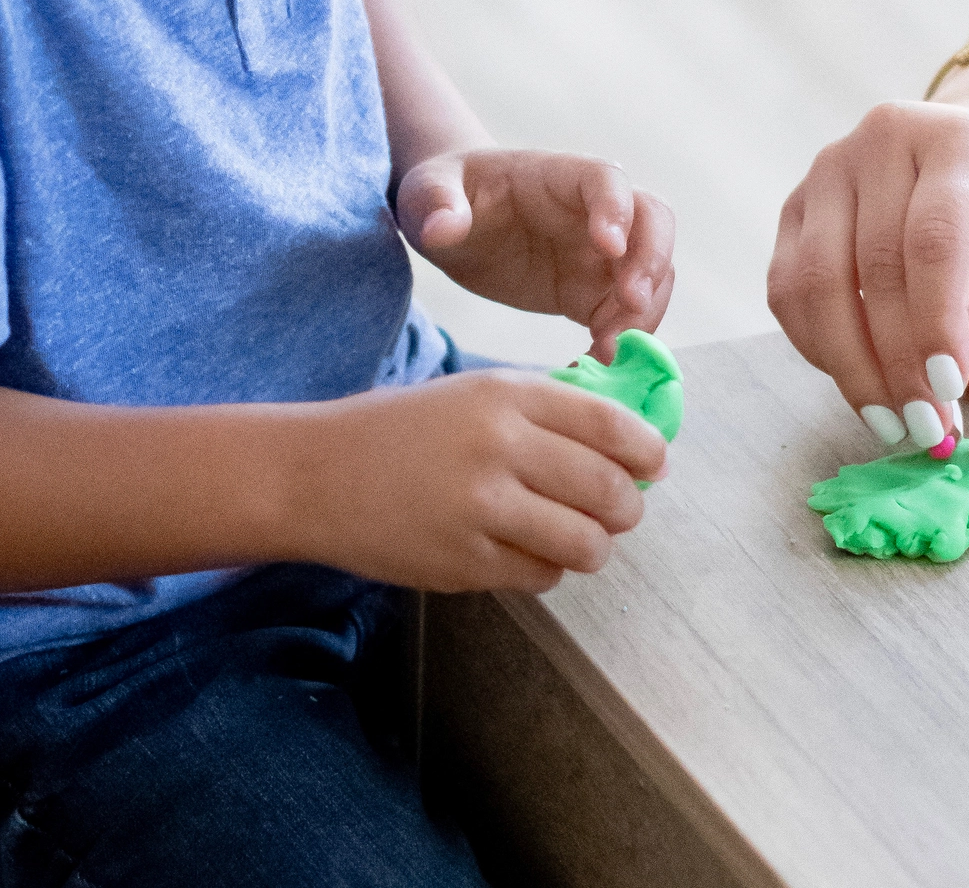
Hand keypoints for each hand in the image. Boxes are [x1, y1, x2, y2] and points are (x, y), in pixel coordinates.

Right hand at [295, 370, 668, 591]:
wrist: (316, 474)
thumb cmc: (401, 431)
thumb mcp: (473, 394)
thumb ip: (545, 411)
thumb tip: (629, 442)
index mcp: (507, 395)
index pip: (613, 426)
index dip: (648, 451)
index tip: (652, 465)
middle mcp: (500, 447)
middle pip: (611, 490)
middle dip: (627, 507)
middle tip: (618, 509)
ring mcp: (482, 508)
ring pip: (587, 543)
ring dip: (594, 545)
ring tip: (575, 537)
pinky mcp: (465, 562)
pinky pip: (543, 575)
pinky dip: (547, 568)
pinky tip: (523, 551)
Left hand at [397, 149, 675, 359]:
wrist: (452, 221)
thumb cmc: (445, 193)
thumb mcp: (428, 191)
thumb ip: (438, 204)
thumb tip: (442, 228)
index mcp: (558, 175)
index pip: (605, 180)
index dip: (616, 209)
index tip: (608, 246)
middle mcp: (593, 211)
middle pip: (654, 222)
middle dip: (652, 262)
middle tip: (631, 303)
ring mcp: (600, 254)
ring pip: (653, 274)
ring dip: (645, 312)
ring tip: (610, 351)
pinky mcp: (591, 293)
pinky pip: (628, 315)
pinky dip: (624, 341)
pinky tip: (597, 366)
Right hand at [766, 100, 968, 446]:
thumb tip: (929, 400)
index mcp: (955, 143)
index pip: (932, 240)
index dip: (934, 322)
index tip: (946, 392)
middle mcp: (881, 141)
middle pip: (868, 265)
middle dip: (891, 360)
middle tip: (918, 426)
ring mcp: (827, 168)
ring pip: (814, 280)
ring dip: (846, 363)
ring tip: (885, 418)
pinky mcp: (794, 202)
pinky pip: (786, 285)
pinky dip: (815, 343)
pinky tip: (852, 377)